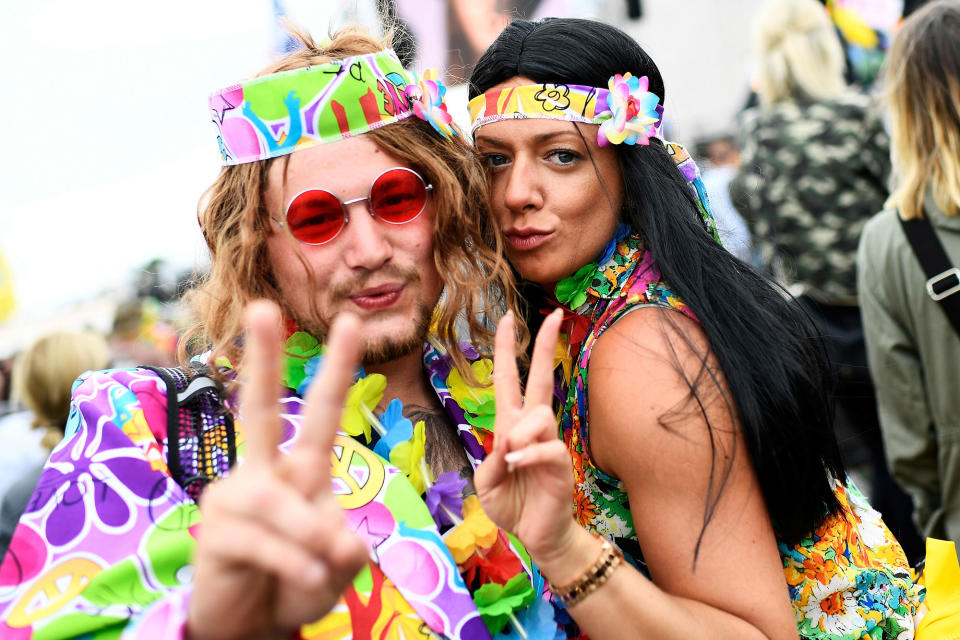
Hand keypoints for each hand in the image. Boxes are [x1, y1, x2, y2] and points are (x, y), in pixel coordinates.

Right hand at [187, 301, 368, 639]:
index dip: (336, 369)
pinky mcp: (215, 534)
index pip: (321, 413)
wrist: (249, 626)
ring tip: (324, 569)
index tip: (349, 320)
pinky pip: (264, 542)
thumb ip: (344, 549)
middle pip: (260, 410)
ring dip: (310, 537)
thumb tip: (343, 536)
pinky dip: (293, 563)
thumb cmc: (294, 582)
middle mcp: (262, 473)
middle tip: (261, 307)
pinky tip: (308, 579)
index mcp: (298, 470)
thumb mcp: (334, 567)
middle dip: (263, 360)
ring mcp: (234, 500)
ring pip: (280, 501)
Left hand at [474, 309, 579, 563]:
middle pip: (540, 378)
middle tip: (555, 315)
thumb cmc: (511, 504)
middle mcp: (532, 427)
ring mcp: (549, 442)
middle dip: (545, 346)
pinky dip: (527, 455)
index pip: (509, 380)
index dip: (506, 350)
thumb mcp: (486, 482)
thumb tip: (506, 439)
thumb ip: (491, 458)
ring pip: (539, 414)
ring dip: (519, 434)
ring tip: (511, 459)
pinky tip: (517, 466)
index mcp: (510, 425)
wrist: (536, 535)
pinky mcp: (561, 463)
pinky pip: (546, 446)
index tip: (507, 319)